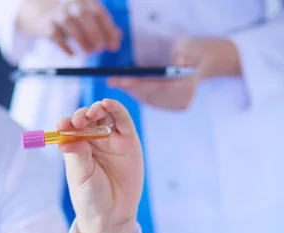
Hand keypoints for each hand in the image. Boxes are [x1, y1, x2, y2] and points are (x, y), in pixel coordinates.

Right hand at [17, 0, 121, 55]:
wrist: (40, 14)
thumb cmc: (70, 17)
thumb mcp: (87, 17)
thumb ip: (104, 26)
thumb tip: (117, 41)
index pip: (99, 12)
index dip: (109, 30)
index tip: (114, 46)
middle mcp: (70, 3)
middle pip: (85, 16)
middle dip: (96, 34)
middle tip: (100, 49)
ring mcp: (57, 14)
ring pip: (72, 27)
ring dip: (83, 42)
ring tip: (89, 52)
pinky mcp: (46, 26)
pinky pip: (57, 37)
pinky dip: (66, 48)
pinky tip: (73, 54)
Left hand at [58, 99, 143, 232]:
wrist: (111, 216)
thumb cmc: (91, 198)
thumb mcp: (81, 175)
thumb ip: (77, 153)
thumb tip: (66, 134)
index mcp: (77, 148)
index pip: (71, 128)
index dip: (67, 123)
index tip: (63, 125)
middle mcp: (94, 142)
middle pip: (87, 118)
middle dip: (82, 116)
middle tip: (78, 123)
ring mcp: (112, 141)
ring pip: (104, 116)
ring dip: (97, 109)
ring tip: (92, 114)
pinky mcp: (129, 142)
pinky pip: (123, 121)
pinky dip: (116, 109)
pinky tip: (107, 104)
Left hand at [108, 38, 240, 110]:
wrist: (200, 62)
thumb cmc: (191, 49)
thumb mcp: (188, 45)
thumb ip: (184, 53)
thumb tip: (180, 63)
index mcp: (186, 87)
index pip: (158, 87)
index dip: (137, 84)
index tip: (119, 80)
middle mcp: (182, 101)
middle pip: (151, 96)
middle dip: (130, 88)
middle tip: (112, 81)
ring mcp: (177, 106)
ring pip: (149, 100)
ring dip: (132, 92)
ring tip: (116, 83)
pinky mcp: (173, 108)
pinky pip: (152, 101)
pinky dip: (139, 94)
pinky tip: (128, 87)